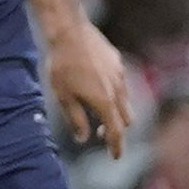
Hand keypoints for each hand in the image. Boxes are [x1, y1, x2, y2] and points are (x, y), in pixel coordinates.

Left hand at [45, 14, 131, 147]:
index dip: (116, 147)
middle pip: (126, 119)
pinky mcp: (117, 62)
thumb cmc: (62, 65)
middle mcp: (117, 90)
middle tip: (101, 133)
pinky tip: (97, 84)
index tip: (115, 156)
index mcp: (104, 102)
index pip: (116, 132)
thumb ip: (76, 119)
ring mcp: (120, 75)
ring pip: (125, 101)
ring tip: (98, 108)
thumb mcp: (64, 97)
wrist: (69, 31)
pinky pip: (121, 83)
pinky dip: (114, 92)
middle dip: (117, 129)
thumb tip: (82, 138)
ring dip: (116, 110)